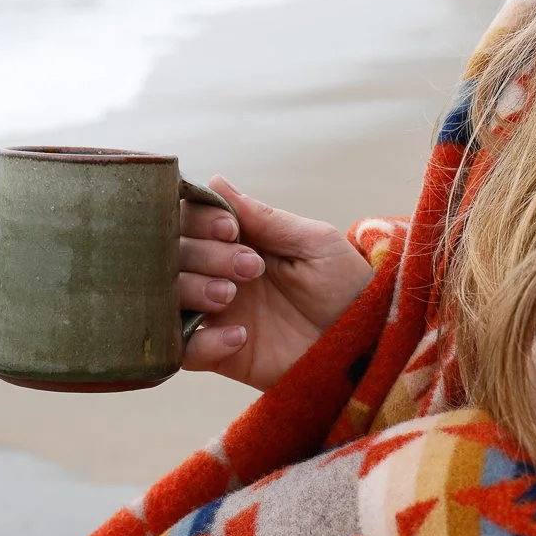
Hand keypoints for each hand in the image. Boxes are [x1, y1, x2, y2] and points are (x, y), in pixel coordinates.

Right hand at [179, 176, 372, 390]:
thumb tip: (214, 181)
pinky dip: (203, 342)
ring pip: (168, 297)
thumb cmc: (346, 285)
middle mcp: (219, 273)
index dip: (200, 219)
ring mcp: (216, 314)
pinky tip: (240, 337)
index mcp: (239, 241)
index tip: (231, 228)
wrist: (368, 343)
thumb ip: (264, 217)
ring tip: (232, 296)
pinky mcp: (221, 355)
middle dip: (204, 255)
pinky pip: (183, 351)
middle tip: (250, 268)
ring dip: (195, 290)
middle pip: (172, 254)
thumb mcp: (313, 243)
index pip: (190, 219)